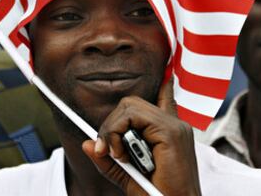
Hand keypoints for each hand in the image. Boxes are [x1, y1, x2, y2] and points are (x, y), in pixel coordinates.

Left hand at [82, 79, 200, 195]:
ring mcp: (174, 126)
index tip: (168, 77)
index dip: (166, 86)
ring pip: (130, 106)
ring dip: (113, 130)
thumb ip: (108, 160)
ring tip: (118, 155)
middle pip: (132, 103)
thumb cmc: (155, 195)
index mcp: (169, 132)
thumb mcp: (126, 176)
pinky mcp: (170, 132)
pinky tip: (123, 154)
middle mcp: (173, 124)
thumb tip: (86, 144)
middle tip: (109, 150)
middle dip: (111, 124)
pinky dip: (118, 133)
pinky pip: (134, 116)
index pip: (166, 98)